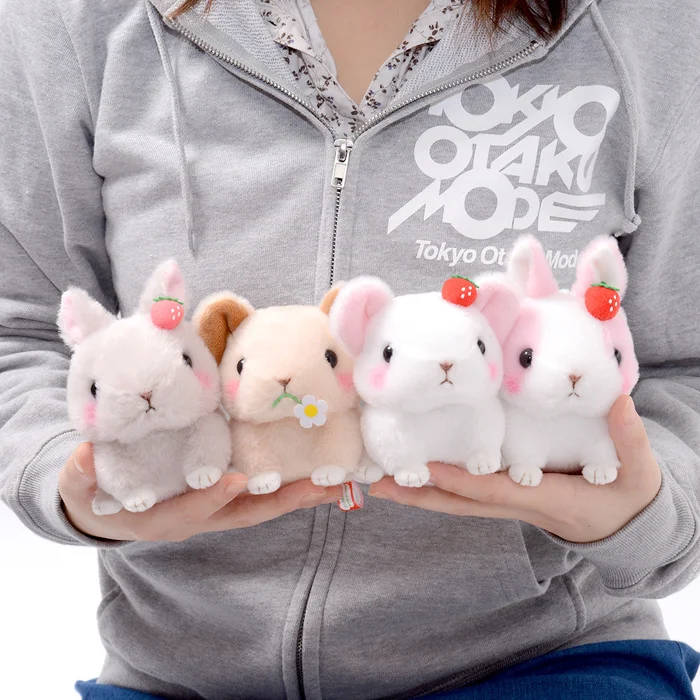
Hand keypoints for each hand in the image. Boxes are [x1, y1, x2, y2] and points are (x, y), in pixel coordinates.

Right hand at [59, 443, 342, 541]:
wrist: (107, 510)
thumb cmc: (96, 496)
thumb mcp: (79, 488)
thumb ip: (79, 475)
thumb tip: (84, 455)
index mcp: (165, 518)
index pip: (193, 510)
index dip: (213, 497)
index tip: (236, 481)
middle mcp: (201, 517)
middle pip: (247, 514)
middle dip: (284, 502)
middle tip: (323, 489)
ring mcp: (217, 508)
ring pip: (264, 506)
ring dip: (300, 494)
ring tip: (339, 481)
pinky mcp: (227, 494)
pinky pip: (264, 493)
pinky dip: (292, 484)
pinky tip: (318, 469)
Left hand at [368, 396, 661, 542]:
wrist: (624, 524)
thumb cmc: (628, 496)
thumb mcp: (638, 471)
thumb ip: (630, 438)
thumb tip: (620, 401)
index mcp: (541, 497)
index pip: (492, 489)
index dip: (459, 480)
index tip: (426, 468)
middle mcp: (514, 502)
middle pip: (457, 502)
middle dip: (417, 495)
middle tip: (376, 484)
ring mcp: (505, 500)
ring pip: (454, 500)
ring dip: (417, 492)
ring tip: (378, 478)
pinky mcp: (504, 492)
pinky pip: (463, 492)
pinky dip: (435, 484)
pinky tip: (414, 470)